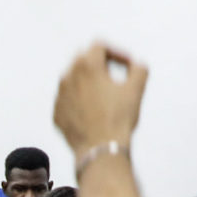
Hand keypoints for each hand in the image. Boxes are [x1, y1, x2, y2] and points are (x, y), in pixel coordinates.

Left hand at [53, 42, 149, 156]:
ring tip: (105, 98)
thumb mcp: (136, 90)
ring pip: (73, 80)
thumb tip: (137, 65)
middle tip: (115, 78)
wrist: (100, 150)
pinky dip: (79, 102)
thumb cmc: (118, 119)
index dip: (117, 53)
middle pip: (83, 59)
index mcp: (87, 65)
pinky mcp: (57, 113)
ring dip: (88, 83)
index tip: (128, 66)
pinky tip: (94, 114)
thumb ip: (139, 69)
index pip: (99, 46)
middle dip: (100, 64)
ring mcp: (59, 95)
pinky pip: (68, 100)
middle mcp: (68, 76)